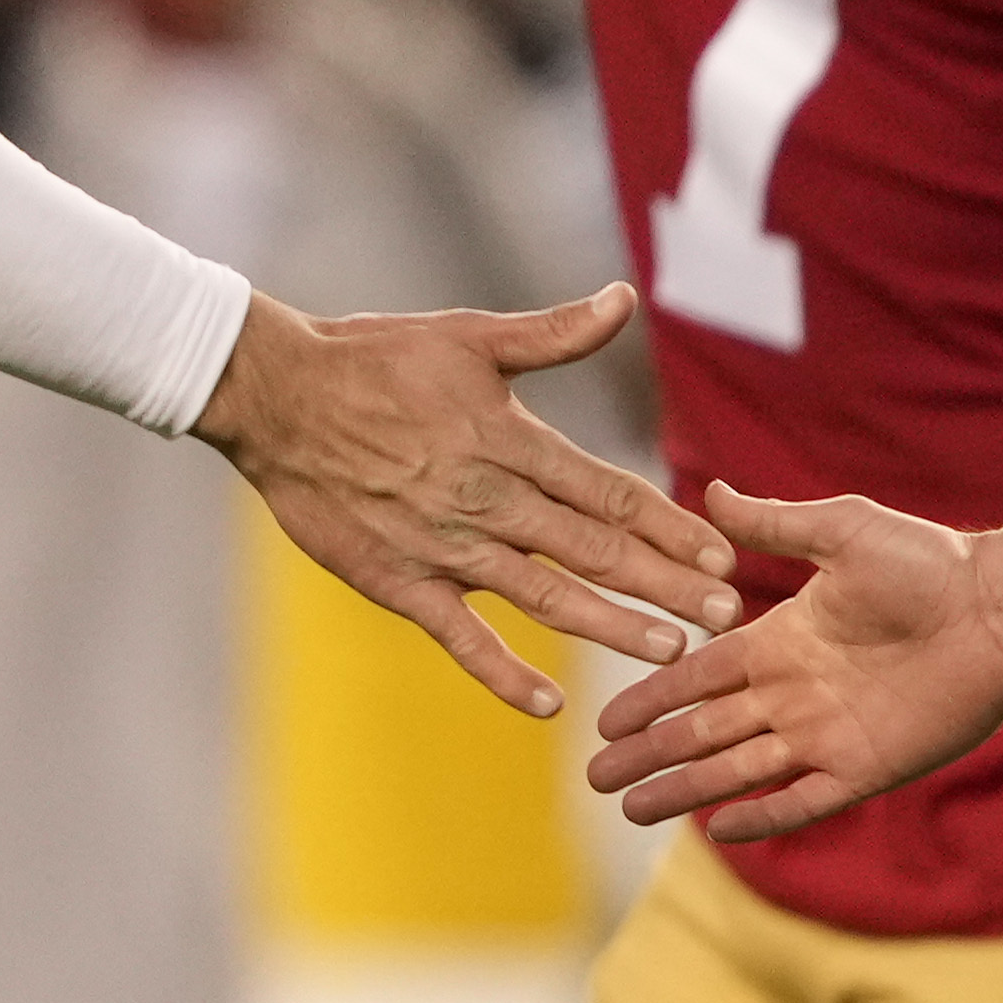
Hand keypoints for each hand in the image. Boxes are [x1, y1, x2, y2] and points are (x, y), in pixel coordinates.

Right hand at [197, 286, 740, 717]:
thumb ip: (553, 333)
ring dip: (610, 626)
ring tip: (669, 652)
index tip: (720, 555)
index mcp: (510, 441)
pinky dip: (503, 673)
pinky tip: (549, 704)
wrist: (276, 397)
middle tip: (726, 614)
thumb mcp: (469, 335)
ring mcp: (443, 548)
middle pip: (593, 550)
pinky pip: (460, 637)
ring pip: (544, 596)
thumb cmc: (373, 359)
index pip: (609, 493)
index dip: (669, 527)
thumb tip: (623, 298)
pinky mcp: (398, 582)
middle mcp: (486, 500)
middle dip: (665, 584)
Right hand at [592, 487, 1002, 840]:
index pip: (699, 676)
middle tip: (595, 777)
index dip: (651, 697)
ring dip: (685, 789)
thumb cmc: (930, 561)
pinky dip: (759, 816)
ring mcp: (827, 734)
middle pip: (704, 731)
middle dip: (649, 753)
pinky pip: (801, 801)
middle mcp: (795, 693)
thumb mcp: (842, 529)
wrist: (998, 606)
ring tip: (631, 809)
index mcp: (782, 640)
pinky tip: (716, 829)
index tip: (605, 719)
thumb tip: (710, 492)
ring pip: (737, 770)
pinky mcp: (865, 767)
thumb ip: (774, 521)